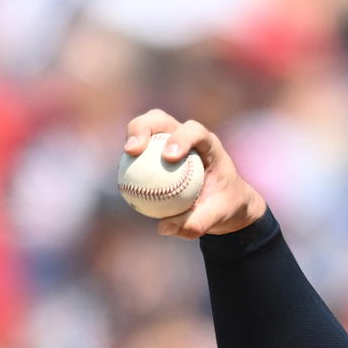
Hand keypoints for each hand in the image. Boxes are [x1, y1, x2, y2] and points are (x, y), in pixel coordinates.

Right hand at [122, 109, 266, 238]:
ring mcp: (169, 140)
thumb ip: (196, 223)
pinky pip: (141, 151)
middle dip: (145, 127)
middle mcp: (187, 137)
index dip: (181, 138)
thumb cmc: (224, 205)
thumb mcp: (217, 217)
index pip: (195, 131)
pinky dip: (130, 159)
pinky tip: (123, 177)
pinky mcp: (157, 150)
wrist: (223, 203)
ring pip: (147, 127)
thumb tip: (163, 228)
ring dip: (133, 135)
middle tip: (134, 150)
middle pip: (161, 120)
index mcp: (209, 145)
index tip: (169, 158)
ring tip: (127, 154)